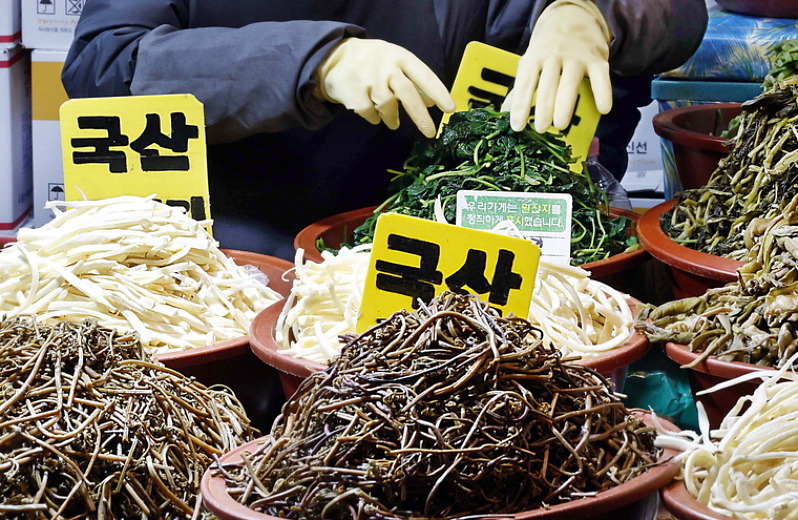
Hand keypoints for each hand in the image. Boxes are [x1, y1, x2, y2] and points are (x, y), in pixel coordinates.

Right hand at [314, 38, 455, 137]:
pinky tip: (372, 113)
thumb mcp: (396, 63)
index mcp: (401, 57)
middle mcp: (386, 67)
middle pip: (408, 94)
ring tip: (392, 120)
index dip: (439, 93)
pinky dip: (374, 118)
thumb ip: (413, 81)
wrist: (336, 58)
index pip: (424, 76)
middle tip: (430, 132)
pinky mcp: (353, 93)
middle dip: (421, 116)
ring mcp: (368, 79)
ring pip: (388, 107)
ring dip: (392, 118)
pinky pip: (370, 114)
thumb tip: (433, 103)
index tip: (450, 109)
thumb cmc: (375, 63)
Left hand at [508, 0, 612, 132]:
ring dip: (564, 105)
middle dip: (543, 108)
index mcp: (534, 57)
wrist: (573, 15)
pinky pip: (601, 77)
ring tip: (560, 125)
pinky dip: (603, 93)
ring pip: (570, 83)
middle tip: (541, 129)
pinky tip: (604, 110)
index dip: (520, 106)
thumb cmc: (548, 48)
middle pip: (547, 85)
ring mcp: (576, 56)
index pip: (525, 84)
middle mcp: (553, 55)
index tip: (517, 127)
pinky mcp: (596, 58)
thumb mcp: (531, 61)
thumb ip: (522, 86)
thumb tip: (506, 113)